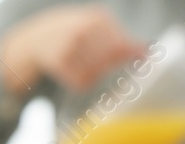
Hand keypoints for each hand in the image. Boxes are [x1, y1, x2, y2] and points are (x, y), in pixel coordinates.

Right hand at [0, 4, 146, 93]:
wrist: (35, 38)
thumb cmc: (73, 35)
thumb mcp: (98, 29)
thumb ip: (123, 43)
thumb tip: (149, 54)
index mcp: (98, 18)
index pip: (121, 47)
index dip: (122, 57)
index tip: (119, 63)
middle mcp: (84, 29)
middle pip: (109, 61)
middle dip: (104, 66)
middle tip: (91, 63)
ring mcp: (70, 44)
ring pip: (96, 73)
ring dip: (92, 75)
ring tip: (81, 67)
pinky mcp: (57, 60)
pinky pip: (81, 82)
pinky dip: (80, 82)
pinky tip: (73, 74)